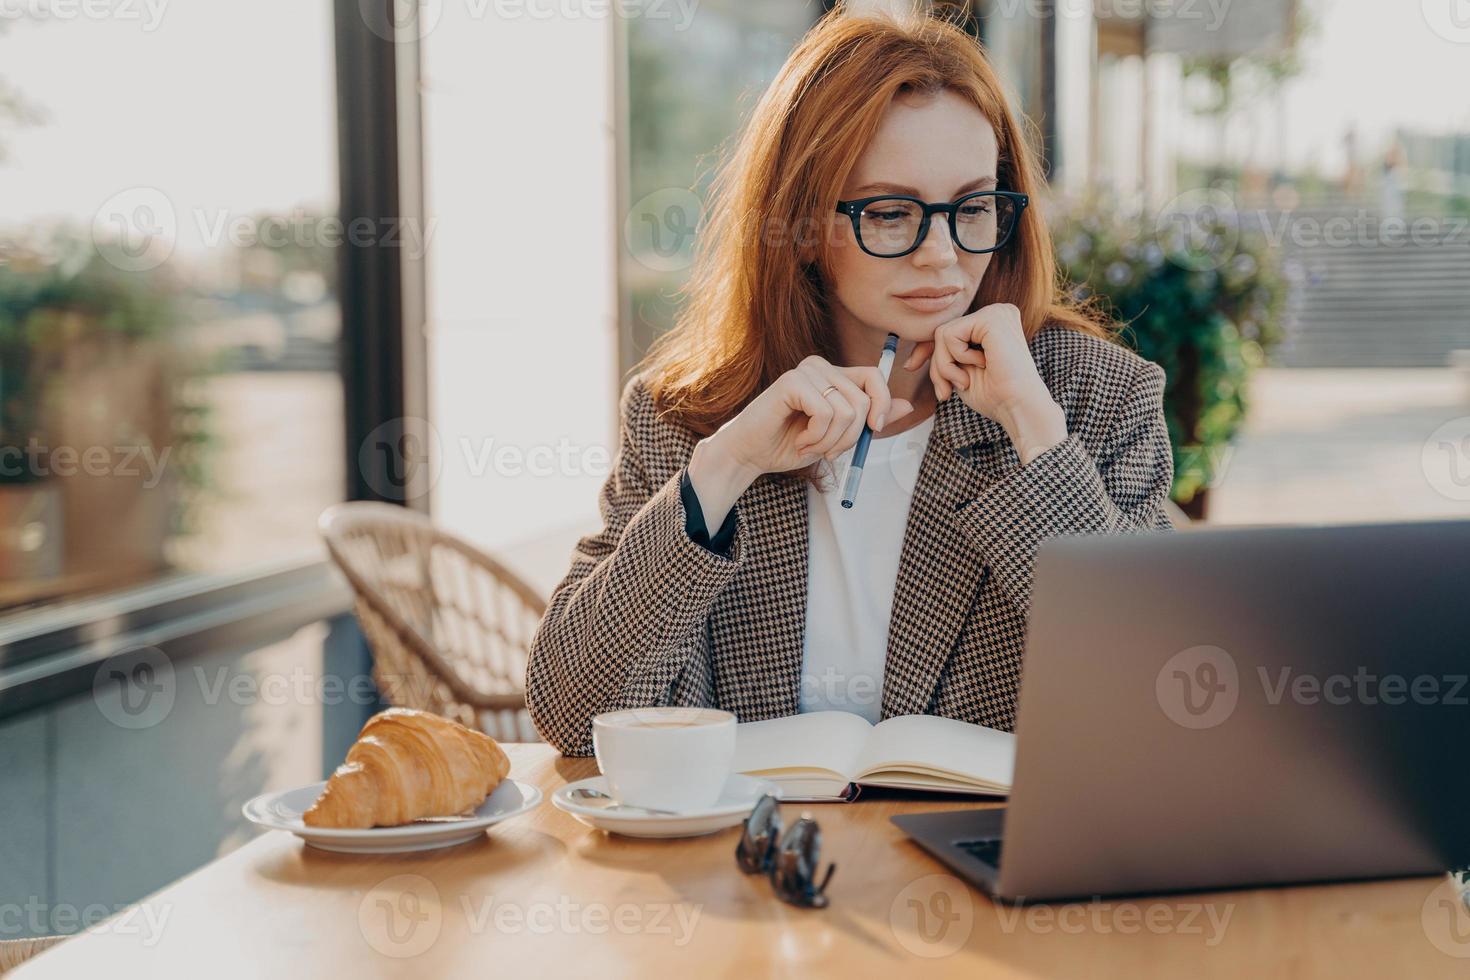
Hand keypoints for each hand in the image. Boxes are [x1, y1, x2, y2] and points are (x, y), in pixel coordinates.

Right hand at [687, 355, 914, 527]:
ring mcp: (806, 372)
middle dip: (852, 436)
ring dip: (831, 441)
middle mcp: (821, 367)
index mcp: (833, 375)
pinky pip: (826, 413)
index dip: (882, 404)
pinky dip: (817, 437)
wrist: (750, 454)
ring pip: (848, 410)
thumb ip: (869, 421)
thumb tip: (906, 406)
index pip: (874, 377)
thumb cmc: (789, 444)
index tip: (875, 431)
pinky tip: (800, 441)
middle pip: (864, 399)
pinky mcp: (792, 382)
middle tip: (828, 450)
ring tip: (809, 446)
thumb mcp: (839, 436)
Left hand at [903, 303, 1066, 463]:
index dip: (926, 349)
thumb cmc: (994, 396)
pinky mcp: (991, 318)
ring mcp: (995, 312)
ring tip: (965, 381)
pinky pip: (949, 334)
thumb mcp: (960, 373)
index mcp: (993, 325)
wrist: (1017, 407)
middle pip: (943, 332)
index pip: (950, 330)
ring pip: (942, 333)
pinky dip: (955, 358)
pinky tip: (980, 366)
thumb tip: (912, 360)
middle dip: (938, 365)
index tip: (910, 366)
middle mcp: (996, 313)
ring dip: (945, 365)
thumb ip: (944, 357)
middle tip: (946, 392)